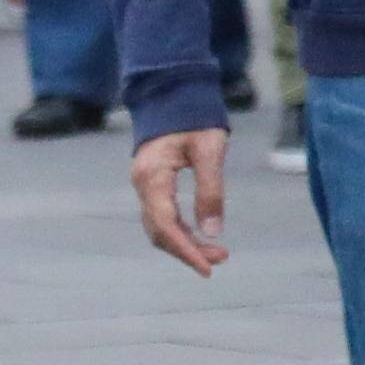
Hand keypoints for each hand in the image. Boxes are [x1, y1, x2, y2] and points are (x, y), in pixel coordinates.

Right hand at [134, 128, 228, 276]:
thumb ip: (211, 190)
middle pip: (159, 231)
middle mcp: (142, 185)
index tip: (207, 267)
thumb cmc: (195, 119)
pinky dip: (181, 231)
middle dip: (188, 250)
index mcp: (152, 176)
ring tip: (218, 253)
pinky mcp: (152, 187)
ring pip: (160, 227)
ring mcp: (144, 187)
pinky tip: (202, 237)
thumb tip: (212, 231)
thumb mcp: (211, 151)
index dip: (185, 249)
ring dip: (186, 243)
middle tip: (222, 259)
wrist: (174, 97)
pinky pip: (162, 217)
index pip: (164, 224)